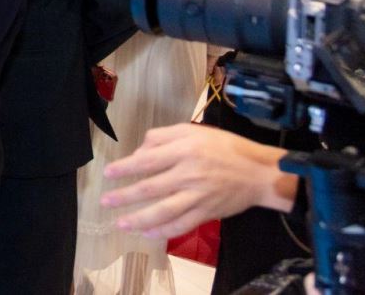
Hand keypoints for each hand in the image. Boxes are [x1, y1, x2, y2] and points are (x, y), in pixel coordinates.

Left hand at [99, 123, 293, 238]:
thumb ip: (162, 137)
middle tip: (105, 201)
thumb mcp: (192, 131)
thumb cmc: (224, 147)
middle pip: (150, 188)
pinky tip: (148, 233)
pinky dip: (164, 231)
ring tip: (121, 223)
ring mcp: (198, 196)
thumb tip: (139, 153)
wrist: (259, 173)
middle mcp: (189, 174)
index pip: (147, 161)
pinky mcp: (207, 213)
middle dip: (124, 196)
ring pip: (164, 211)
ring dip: (139, 219)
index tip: (108, 173)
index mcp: (184, 151)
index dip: (125, 168)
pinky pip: (182, 225)